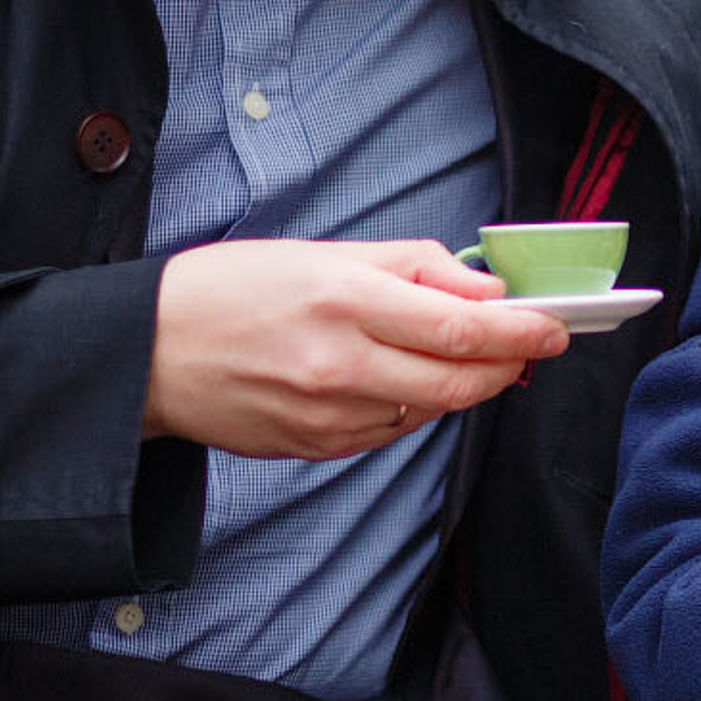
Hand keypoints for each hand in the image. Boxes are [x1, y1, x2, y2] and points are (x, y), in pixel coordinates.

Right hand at [145, 239, 570, 459]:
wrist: (143, 353)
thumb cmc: (234, 289)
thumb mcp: (327, 253)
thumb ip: (418, 268)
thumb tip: (489, 290)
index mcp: (345, 301)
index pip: (463, 329)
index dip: (523, 332)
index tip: (557, 326)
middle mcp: (341, 365)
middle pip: (462, 380)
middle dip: (510, 364)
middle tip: (532, 345)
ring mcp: (329, 415)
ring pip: (434, 408)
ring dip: (465, 384)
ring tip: (468, 355)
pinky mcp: (318, 447)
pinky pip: (395, 429)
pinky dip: (417, 404)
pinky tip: (405, 378)